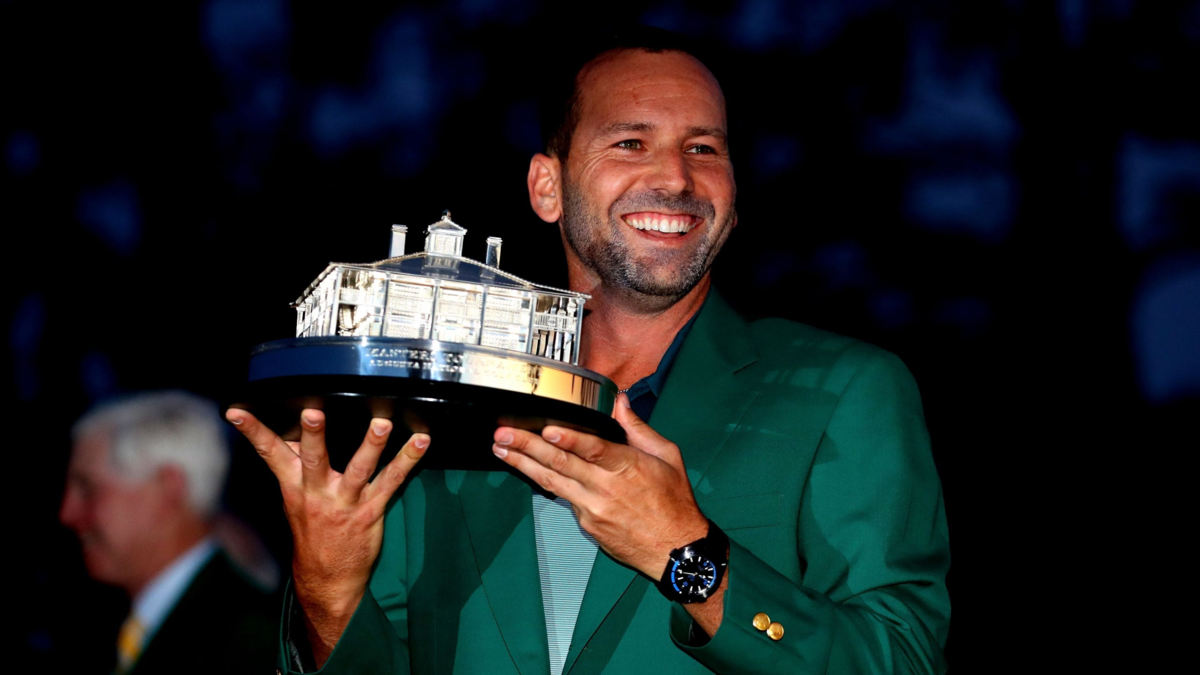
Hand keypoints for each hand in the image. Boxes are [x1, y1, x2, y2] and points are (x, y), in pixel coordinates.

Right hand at [226, 408, 427, 664]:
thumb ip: (295, 466)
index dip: (253, 431)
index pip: (269, 453)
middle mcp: (317, 493)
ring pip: (358, 469)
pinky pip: (392, 481)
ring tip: (381, 424)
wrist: (327, 580)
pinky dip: (408, 460)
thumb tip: (290, 433)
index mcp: (294, 486)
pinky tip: (421, 441)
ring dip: (371, 445)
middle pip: (313, 459)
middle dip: (312, 435)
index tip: (238, 411)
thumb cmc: (313, 533)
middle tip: (312, 412)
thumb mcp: (295, 500)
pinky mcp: (371, 511)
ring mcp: (345, 502)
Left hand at [491, 394, 707, 579]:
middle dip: (528, 447)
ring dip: (524, 465)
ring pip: (552, 483)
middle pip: (561, 464)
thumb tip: (621, 402)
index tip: (547, 429)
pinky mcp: (587, 524)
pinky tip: (529, 471)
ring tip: (502, 450)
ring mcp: (593, 509)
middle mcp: (606, 489)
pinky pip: (564, 499)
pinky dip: (545, 483)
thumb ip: (638, 428)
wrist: (676, 550)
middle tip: (504, 435)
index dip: (569, 439)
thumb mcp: (666, 457)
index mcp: (628, 467)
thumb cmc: (674, 502)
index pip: (594, 451)